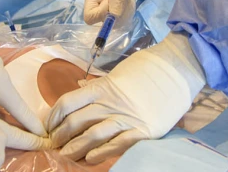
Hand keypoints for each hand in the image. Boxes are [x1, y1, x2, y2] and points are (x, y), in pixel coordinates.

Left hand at [46, 33, 205, 163]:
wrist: (178, 68)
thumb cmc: (149, 68)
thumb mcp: (119, 72)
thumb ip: (100, 84)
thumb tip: (81, 89)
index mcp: (103, 86)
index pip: (68, 102)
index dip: (54, 116)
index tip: (49, 126)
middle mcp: (111, 102)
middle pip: (76, 122)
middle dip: (61, 136)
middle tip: (53, 145)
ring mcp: (127, 117)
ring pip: (92, 136)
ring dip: (75, 149)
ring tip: (66, 156)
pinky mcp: (144, 131)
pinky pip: (117, 145)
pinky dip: (102, 154)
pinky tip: (91, 160)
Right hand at [84, 0, 143, 24]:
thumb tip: (113, 17)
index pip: (89, 17)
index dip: (102, 14)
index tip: (113, 1)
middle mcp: (95, 6)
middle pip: (102, 22)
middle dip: (117, 13)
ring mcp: (104, 11)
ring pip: (114, 24)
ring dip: (125, 13)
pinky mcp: (112, 13)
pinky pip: (120, 21)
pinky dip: (127, 13)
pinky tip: (128, 2)